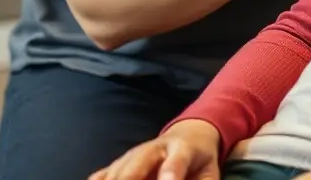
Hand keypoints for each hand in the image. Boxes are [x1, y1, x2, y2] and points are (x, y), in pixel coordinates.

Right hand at [88, 120, 220, 179]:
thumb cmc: (200, 161)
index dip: (171, 174)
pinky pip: (100, 176)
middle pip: (137, 165)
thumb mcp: (210, 172)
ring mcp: (133, 154)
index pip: (177, 162)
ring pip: (116, 171)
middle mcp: (154, 148)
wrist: (189, 134)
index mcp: (183, 149)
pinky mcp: (118, 164)